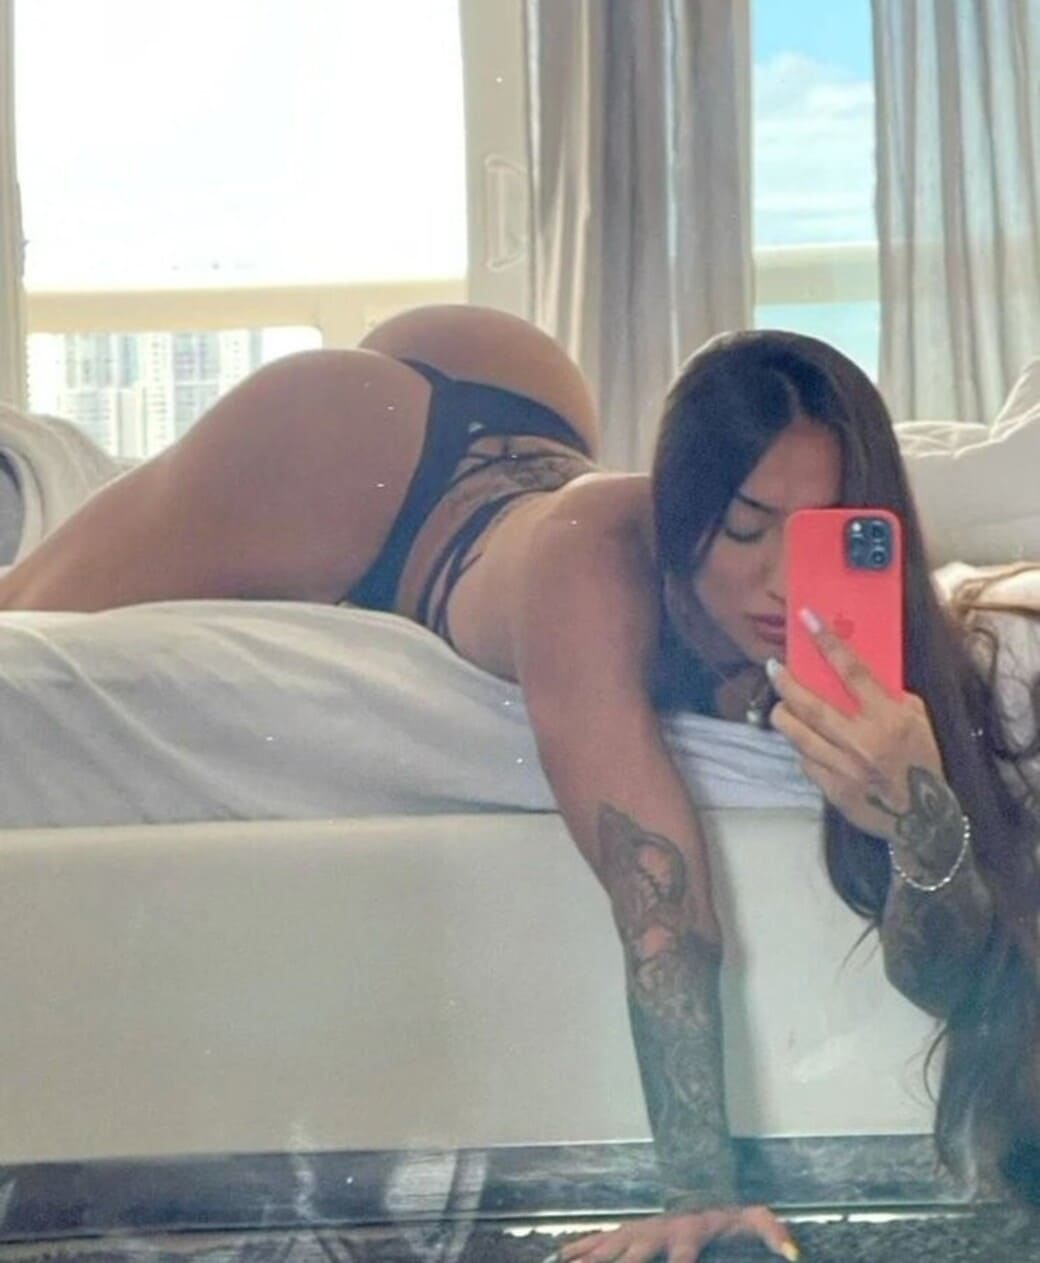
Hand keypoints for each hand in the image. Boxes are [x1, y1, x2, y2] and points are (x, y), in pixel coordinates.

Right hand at [544, 1205, 798, 1262]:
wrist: (696, 1186)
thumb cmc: (725, 1214)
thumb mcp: (752, 1218)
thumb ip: (773, 1231)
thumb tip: (794, 1253)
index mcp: (687, 1235)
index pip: (682, 1257)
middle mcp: (656, 1233)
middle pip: (634, 1254)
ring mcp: (637, 1231)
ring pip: (608, 1248)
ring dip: (590, 1259)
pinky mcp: (625, 1231)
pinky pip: (596, 1242)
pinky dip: (575, 1251)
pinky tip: (558, 1259)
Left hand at [767, 607, 955, 846]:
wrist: (923, 818)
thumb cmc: (921, 762)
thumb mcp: (917, 721)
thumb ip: (890, 696)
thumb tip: (856, 674)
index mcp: (888, 718)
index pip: (852, 670)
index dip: (827, 641)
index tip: (807, 619)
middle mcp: (862, 741)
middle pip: (810, 704)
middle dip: (786, 682)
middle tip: (773, 667)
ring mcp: (844, 767)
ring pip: (797, 734)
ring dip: (783, 715)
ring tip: (780, 705)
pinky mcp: (833, 790)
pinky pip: (806, 761)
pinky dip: (802, 748)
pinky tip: (805, 742)